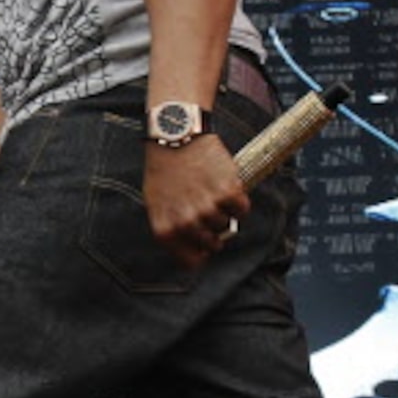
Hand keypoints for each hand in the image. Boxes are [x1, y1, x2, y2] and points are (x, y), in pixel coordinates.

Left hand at [143, 134, 250, 268]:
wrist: (176, 135)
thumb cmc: (164, 169)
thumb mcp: (155, 203)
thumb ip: (172, 229)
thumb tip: (195, 252)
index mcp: (166, 229)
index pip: (191, 261)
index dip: (200, 253)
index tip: (203, 244)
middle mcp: (187, 222)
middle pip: (213, 245)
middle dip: (214, 231)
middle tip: (209, 211)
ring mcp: (208, 208)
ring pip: (227, 226)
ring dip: (225, 213)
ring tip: (213, 193)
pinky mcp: (228, 192)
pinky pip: (242, 209)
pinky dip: (239, 201)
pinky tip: (227, 187)